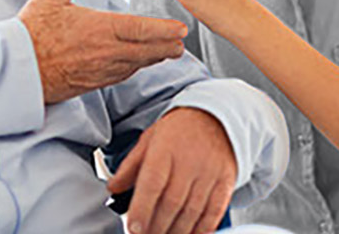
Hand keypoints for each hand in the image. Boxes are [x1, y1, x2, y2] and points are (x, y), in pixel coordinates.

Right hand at [19, 0, 185, 103]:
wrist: (16, 70)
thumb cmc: (32, 32)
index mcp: (100, 30)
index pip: (142, 30)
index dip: (164, 30)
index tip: (181, 28)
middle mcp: (106, 53)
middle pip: (147, 51)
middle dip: (167, 47)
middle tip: (182, 43)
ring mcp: (101, 71)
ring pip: (136, 65)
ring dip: (154, 58)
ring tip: (167, 53)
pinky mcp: (93, 83)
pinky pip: (122, 75)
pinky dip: (135, 68)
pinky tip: (136, 64)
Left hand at [107, 108, 236, 233]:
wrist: (216, 117)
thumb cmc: (179, 130)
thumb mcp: (149, 139)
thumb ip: (130, 166)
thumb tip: (113, 188)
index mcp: (165, 150)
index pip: (152, 184)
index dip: (142, 209)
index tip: (133, 228)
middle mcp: (189, 162)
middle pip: (171, 203)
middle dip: (156, 227)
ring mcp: (209, 174)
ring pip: (191, 212)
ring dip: (176, 232)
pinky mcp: (225, 182)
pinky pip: (213, 212)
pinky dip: (201, 230)